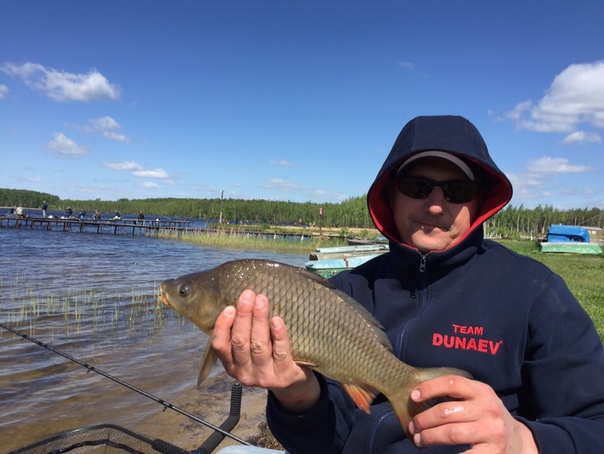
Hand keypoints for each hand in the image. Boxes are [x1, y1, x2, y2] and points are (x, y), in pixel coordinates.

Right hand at [211, 289, 320, 412]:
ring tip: (261, 301)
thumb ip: (244, 332)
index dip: (222, 326)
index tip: (229, 307)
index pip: (220, 346)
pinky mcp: (283, 376)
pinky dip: (278, 335)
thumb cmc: (269, 357)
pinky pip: (280, 353)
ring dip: (259, 320)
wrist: (292, 380)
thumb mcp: (250, 349)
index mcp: (231, 364)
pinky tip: (277, 321)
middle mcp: (244, 372)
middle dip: (244, 316)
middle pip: (240, 342)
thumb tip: (243, 301)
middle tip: (248, 295)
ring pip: (258, 346)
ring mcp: (263, 376)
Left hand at [408, 376, 537, 453]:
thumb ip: (458, 395)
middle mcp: (488, 409)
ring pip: (450, 433)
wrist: (519, 441)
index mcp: (482, 391)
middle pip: (445, 411)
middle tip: (413, 426)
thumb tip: (420, 396)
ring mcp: (491, 432)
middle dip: (423, 420)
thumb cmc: (489, 418)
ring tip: (419, 439)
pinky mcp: (492, 453)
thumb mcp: (479, 400)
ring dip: (428, 437)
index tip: (414, 397)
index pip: (452, 383)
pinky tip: (434, 453)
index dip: (429, 388)